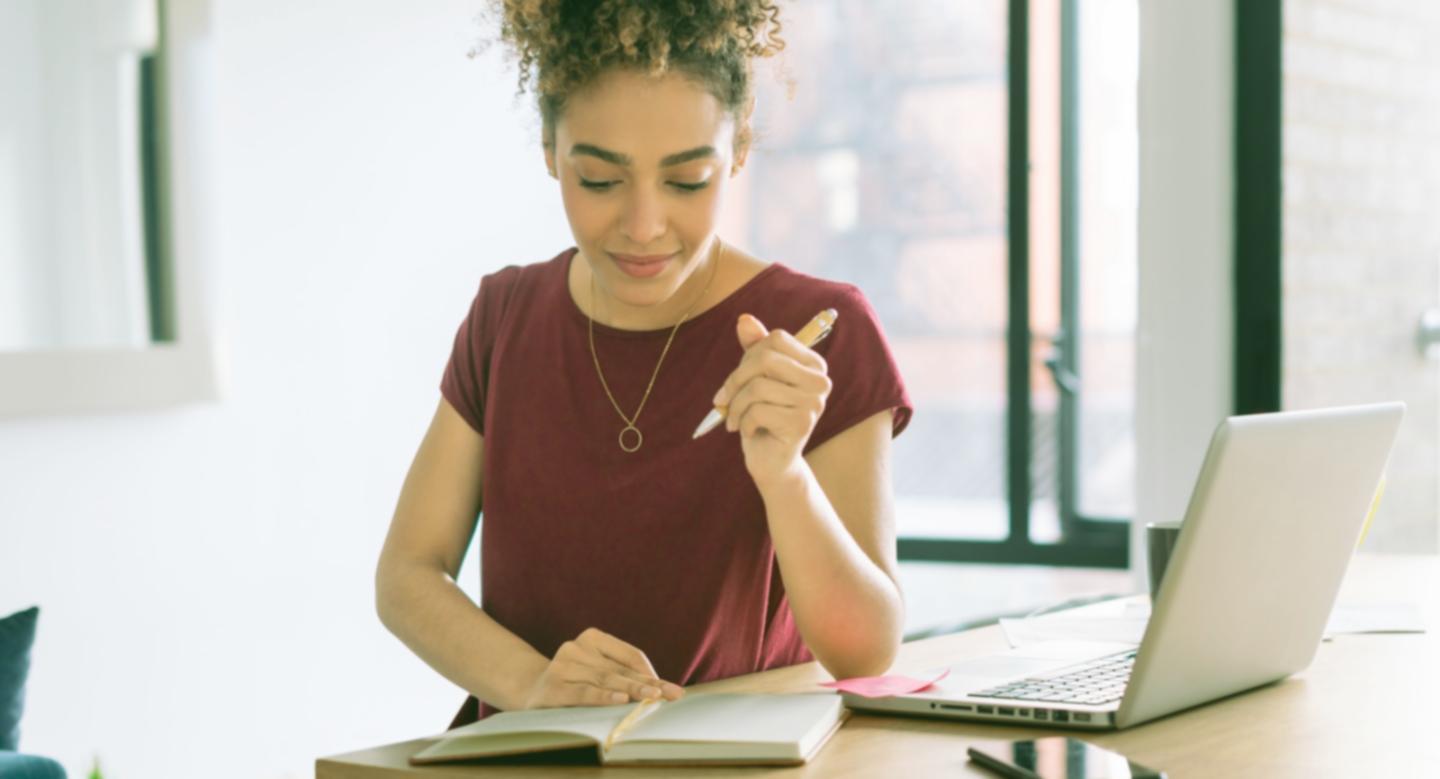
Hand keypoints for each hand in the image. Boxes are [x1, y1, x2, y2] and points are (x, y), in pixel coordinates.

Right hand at [518, 627, 683, 709]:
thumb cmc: (575, 684)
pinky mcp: (553, 688)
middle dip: (648, 684)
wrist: (531, 694)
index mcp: (592, 638)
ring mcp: (562, 666)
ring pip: (604, 680)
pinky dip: (603, 696)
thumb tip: (660, 687)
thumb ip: (623, 675)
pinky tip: (620, 700)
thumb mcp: (598, 673)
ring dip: (631, 690)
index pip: (630, 655)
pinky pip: (584, 692)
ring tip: (652, 697)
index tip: (670, 689)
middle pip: (620, 669)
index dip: (650, 672)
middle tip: (671, 694)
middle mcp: (576, 647)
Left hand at [713, 314, 831, 486]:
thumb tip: (744, 319)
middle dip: (735, 380)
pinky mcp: (801, 425)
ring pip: (758, 387)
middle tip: (724, 400)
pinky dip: (743, 423)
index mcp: (813, 364)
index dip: (747, 356)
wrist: (772, 461)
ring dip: (735, 406)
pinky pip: (758, 411)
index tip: (736, 380)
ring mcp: (814, 403)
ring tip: (734, 420)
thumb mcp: (756, 378)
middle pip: (765, 359)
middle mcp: (820, 381)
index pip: (775, 339)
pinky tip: (747, 432)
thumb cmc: (764, 415)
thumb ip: (754, 348)